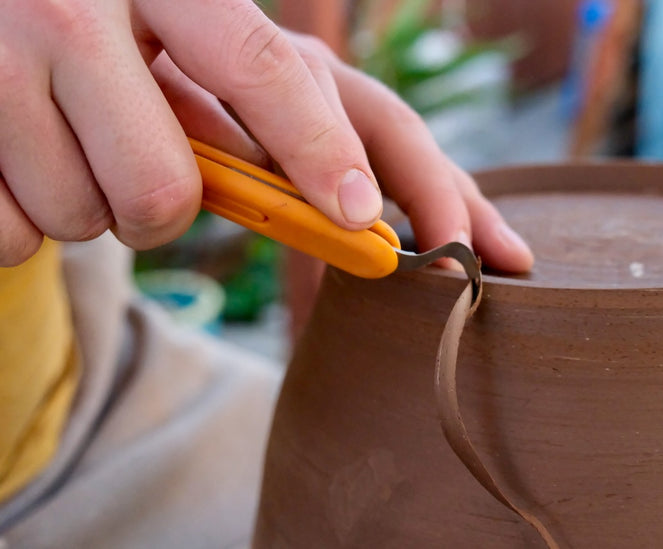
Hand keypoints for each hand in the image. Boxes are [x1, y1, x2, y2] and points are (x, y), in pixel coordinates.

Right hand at [0, 0, 532, 273]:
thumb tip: (351, 204)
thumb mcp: (175, 39)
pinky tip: (12, 162)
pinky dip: (22, 222)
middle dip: (162, 211)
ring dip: (89, 209)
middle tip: (136, 170)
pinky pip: (14, 238)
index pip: (259, 67)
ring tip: (63, 145)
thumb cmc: (100, 39)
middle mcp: (74, 6)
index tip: (357, 214)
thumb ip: (253, 102)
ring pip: (88, 219)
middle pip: (164, 189)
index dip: (317, 148)